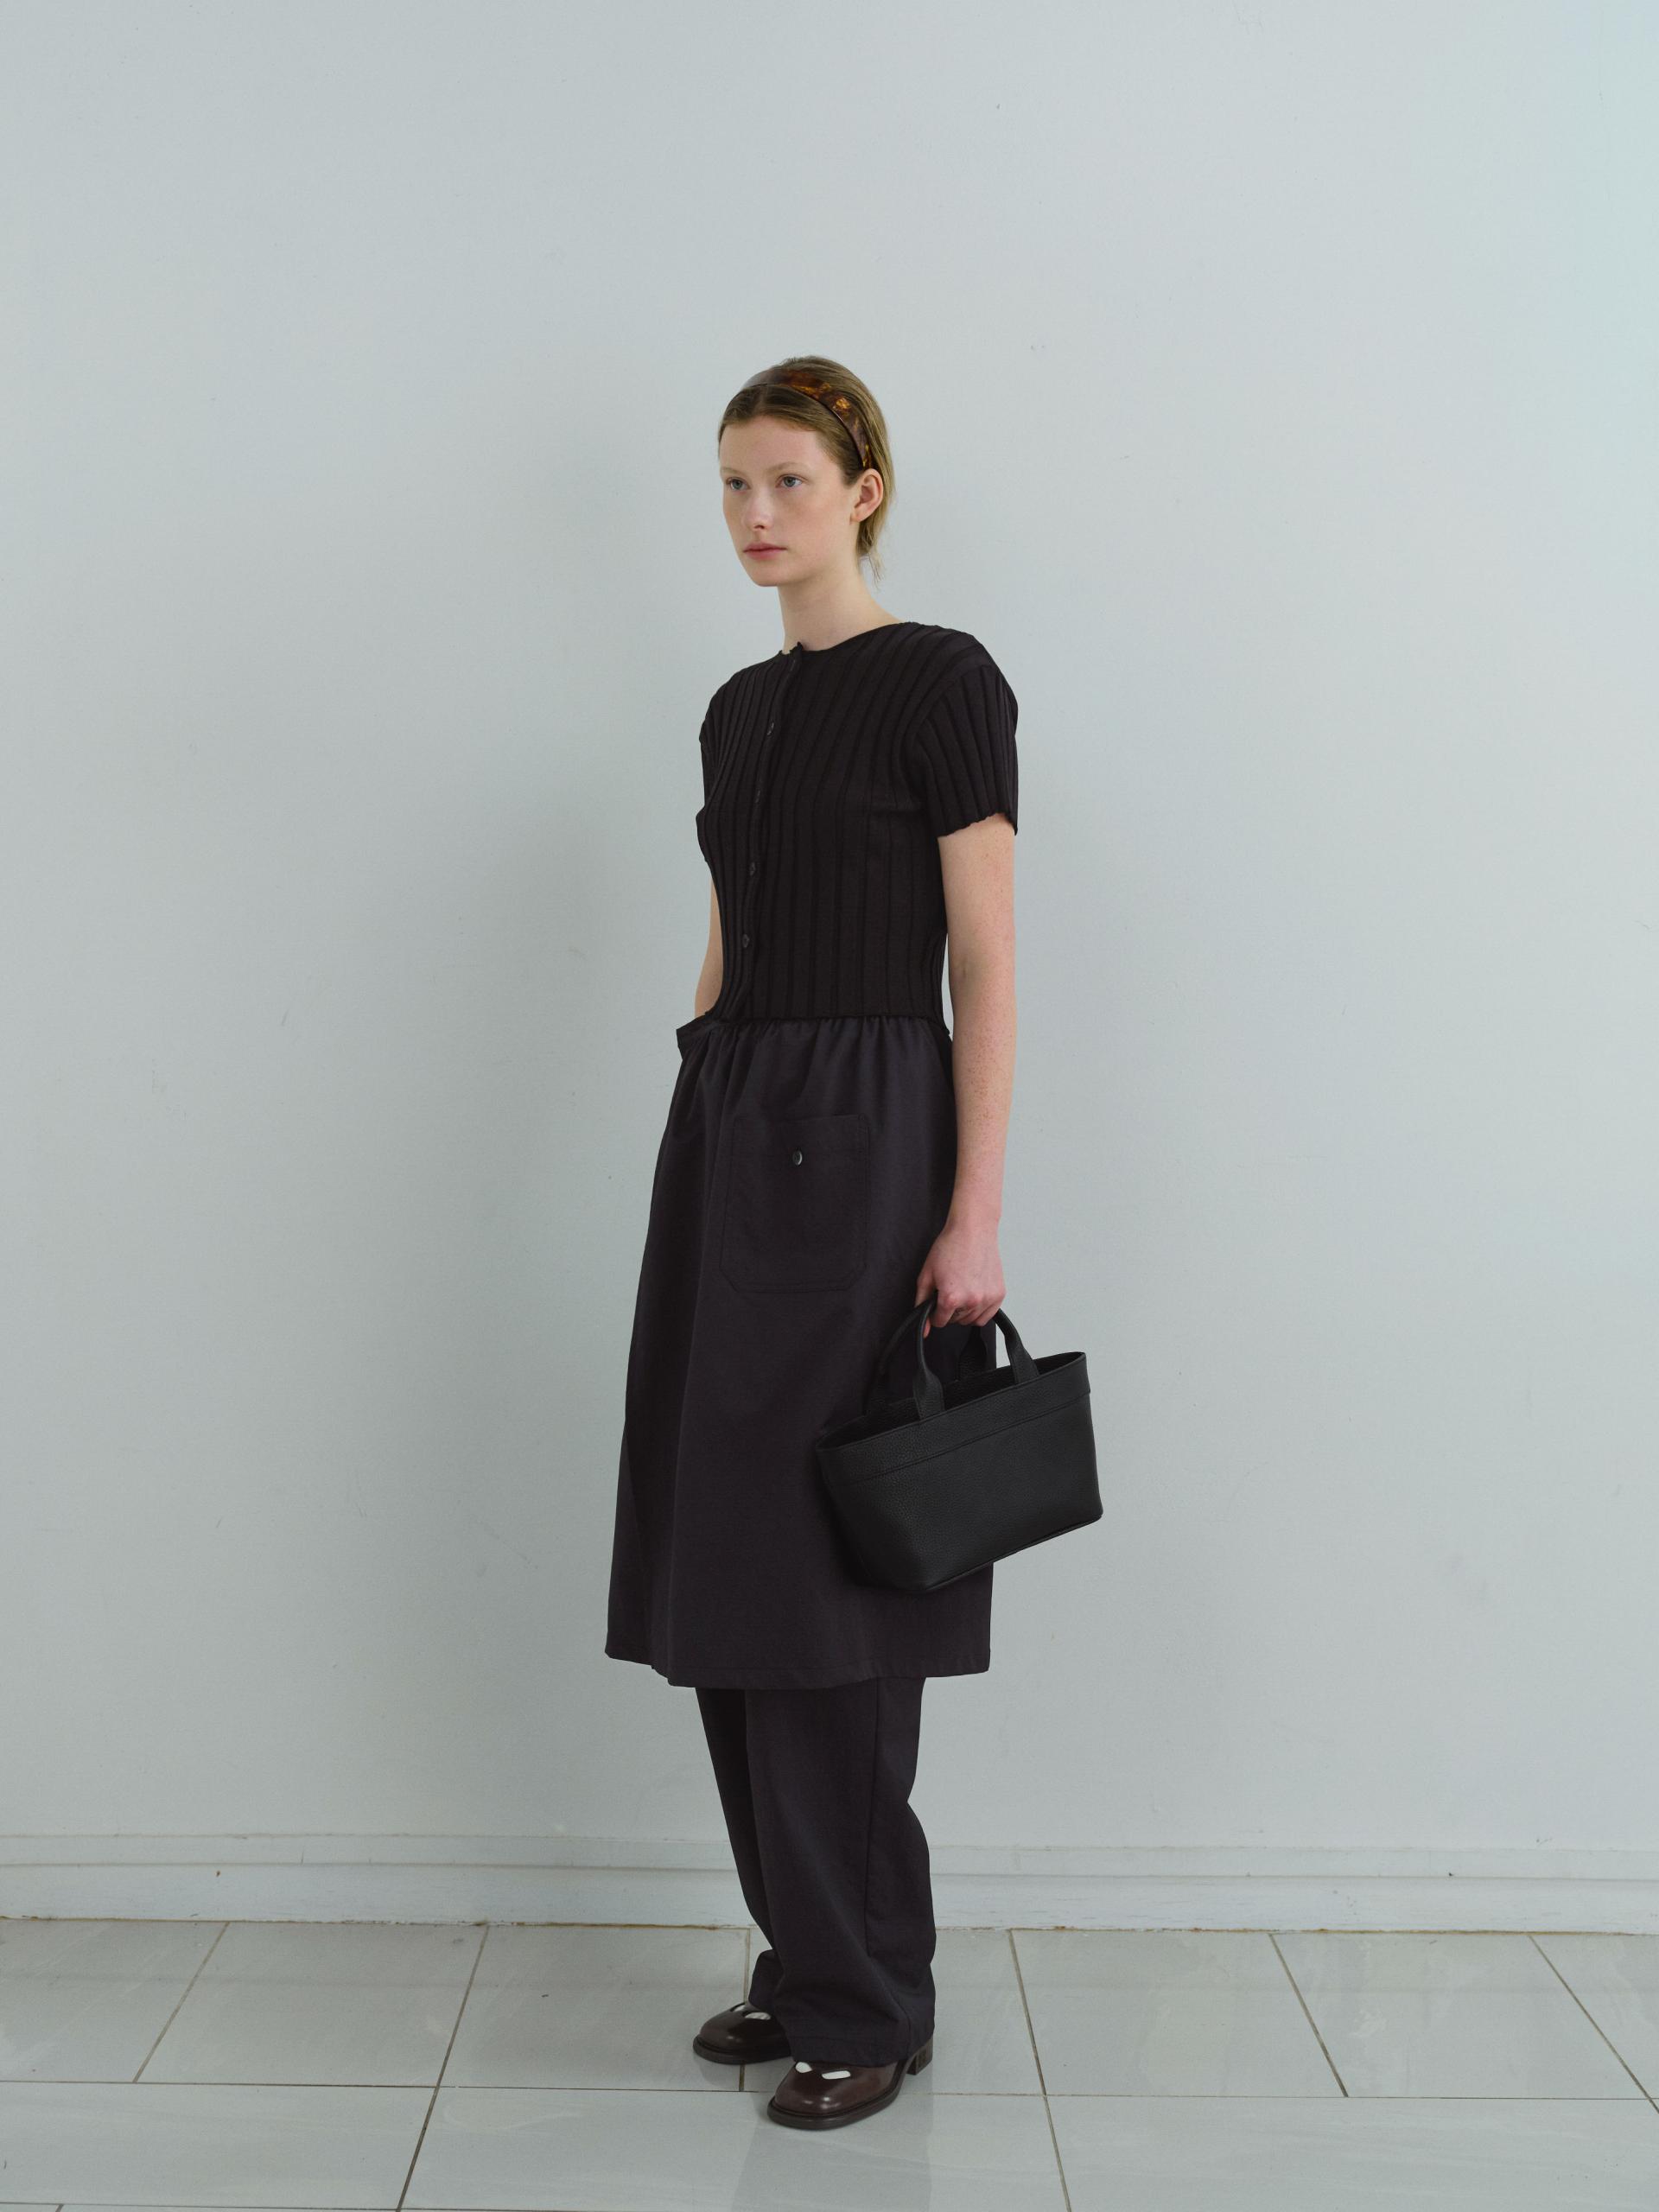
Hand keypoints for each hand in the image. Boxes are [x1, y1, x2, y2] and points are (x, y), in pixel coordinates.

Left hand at [916, 1215, 1004, 1335]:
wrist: (972, 1230)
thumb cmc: (950, 1248)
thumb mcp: (926, 1275)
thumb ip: (921, 1303)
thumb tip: (924, 1329)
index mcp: (951, 1298)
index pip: (939, 1321)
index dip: (935, 1311)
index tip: (937, 1300)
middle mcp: (971, 1301)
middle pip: (955, 1321)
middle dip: (949, 1309)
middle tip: (951, 1288)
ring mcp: (987, 1298)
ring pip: (971, 1320)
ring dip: (964, 1311)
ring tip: (963, 1289)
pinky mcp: (999, 1294)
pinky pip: (987, 1316)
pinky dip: (980, 1310)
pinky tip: (974, 1293)